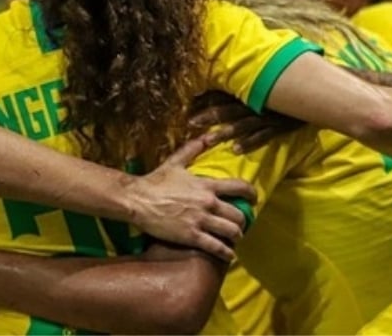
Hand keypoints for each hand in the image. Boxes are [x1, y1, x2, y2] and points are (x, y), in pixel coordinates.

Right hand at [126, 137, 256, 261]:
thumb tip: (207, 136)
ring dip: (236, 236)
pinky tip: (229, 256)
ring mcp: (201, 221)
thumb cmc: (156, 181)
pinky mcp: (192, 236)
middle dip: (243, 221)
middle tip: (240, 224)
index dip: (251, 194)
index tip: (254, 199)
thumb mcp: (175, 162)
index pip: (239, 187)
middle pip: (238, 215)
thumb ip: (193, 149)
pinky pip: (216, 247)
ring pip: (232, 232)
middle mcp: (208, 203)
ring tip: (235, 238)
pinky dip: (226, 253)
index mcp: (206, 185)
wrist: (138, 200)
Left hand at [188, 91, 303, 152]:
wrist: (318, 95)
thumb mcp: (266, 87)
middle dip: (208, 116)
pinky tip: (235, 150)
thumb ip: (247, 89)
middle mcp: (256, 103)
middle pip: (227, 109)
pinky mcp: (279, 126)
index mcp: (250, 92)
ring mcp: (267, 115)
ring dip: (224, 132)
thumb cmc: (287, 92)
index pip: (223, 95)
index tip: (188, 108)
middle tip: (190, 124)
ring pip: (241, 123)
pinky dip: (249, 142)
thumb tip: (226, 90)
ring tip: (208, 140)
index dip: (205, 101)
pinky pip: (262, 135)